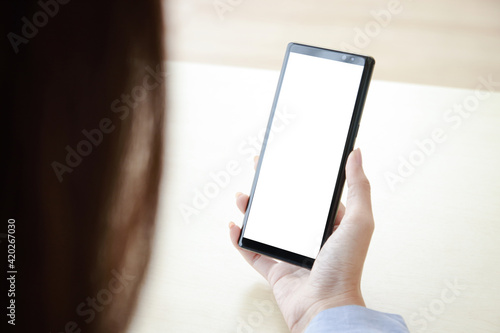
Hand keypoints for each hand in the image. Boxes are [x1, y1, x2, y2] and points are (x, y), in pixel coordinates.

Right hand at [229, 148, 373, 331]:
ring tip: (242, 198)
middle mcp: (309, 239)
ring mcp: (290, 254)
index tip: (284, 159)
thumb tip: (356, 153)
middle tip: (257, 170)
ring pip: (265, 227)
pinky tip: (234, 227)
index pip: (309, 195)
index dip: (296, 176)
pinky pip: (252, 252)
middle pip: (283, 208)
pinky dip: (240, 240)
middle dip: (268, 190)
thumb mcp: (358, 221)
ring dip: (250, 211)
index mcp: (329, 225)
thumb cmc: (345, 267)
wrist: (324, 306)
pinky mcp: (274, 270)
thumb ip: (358, 187)